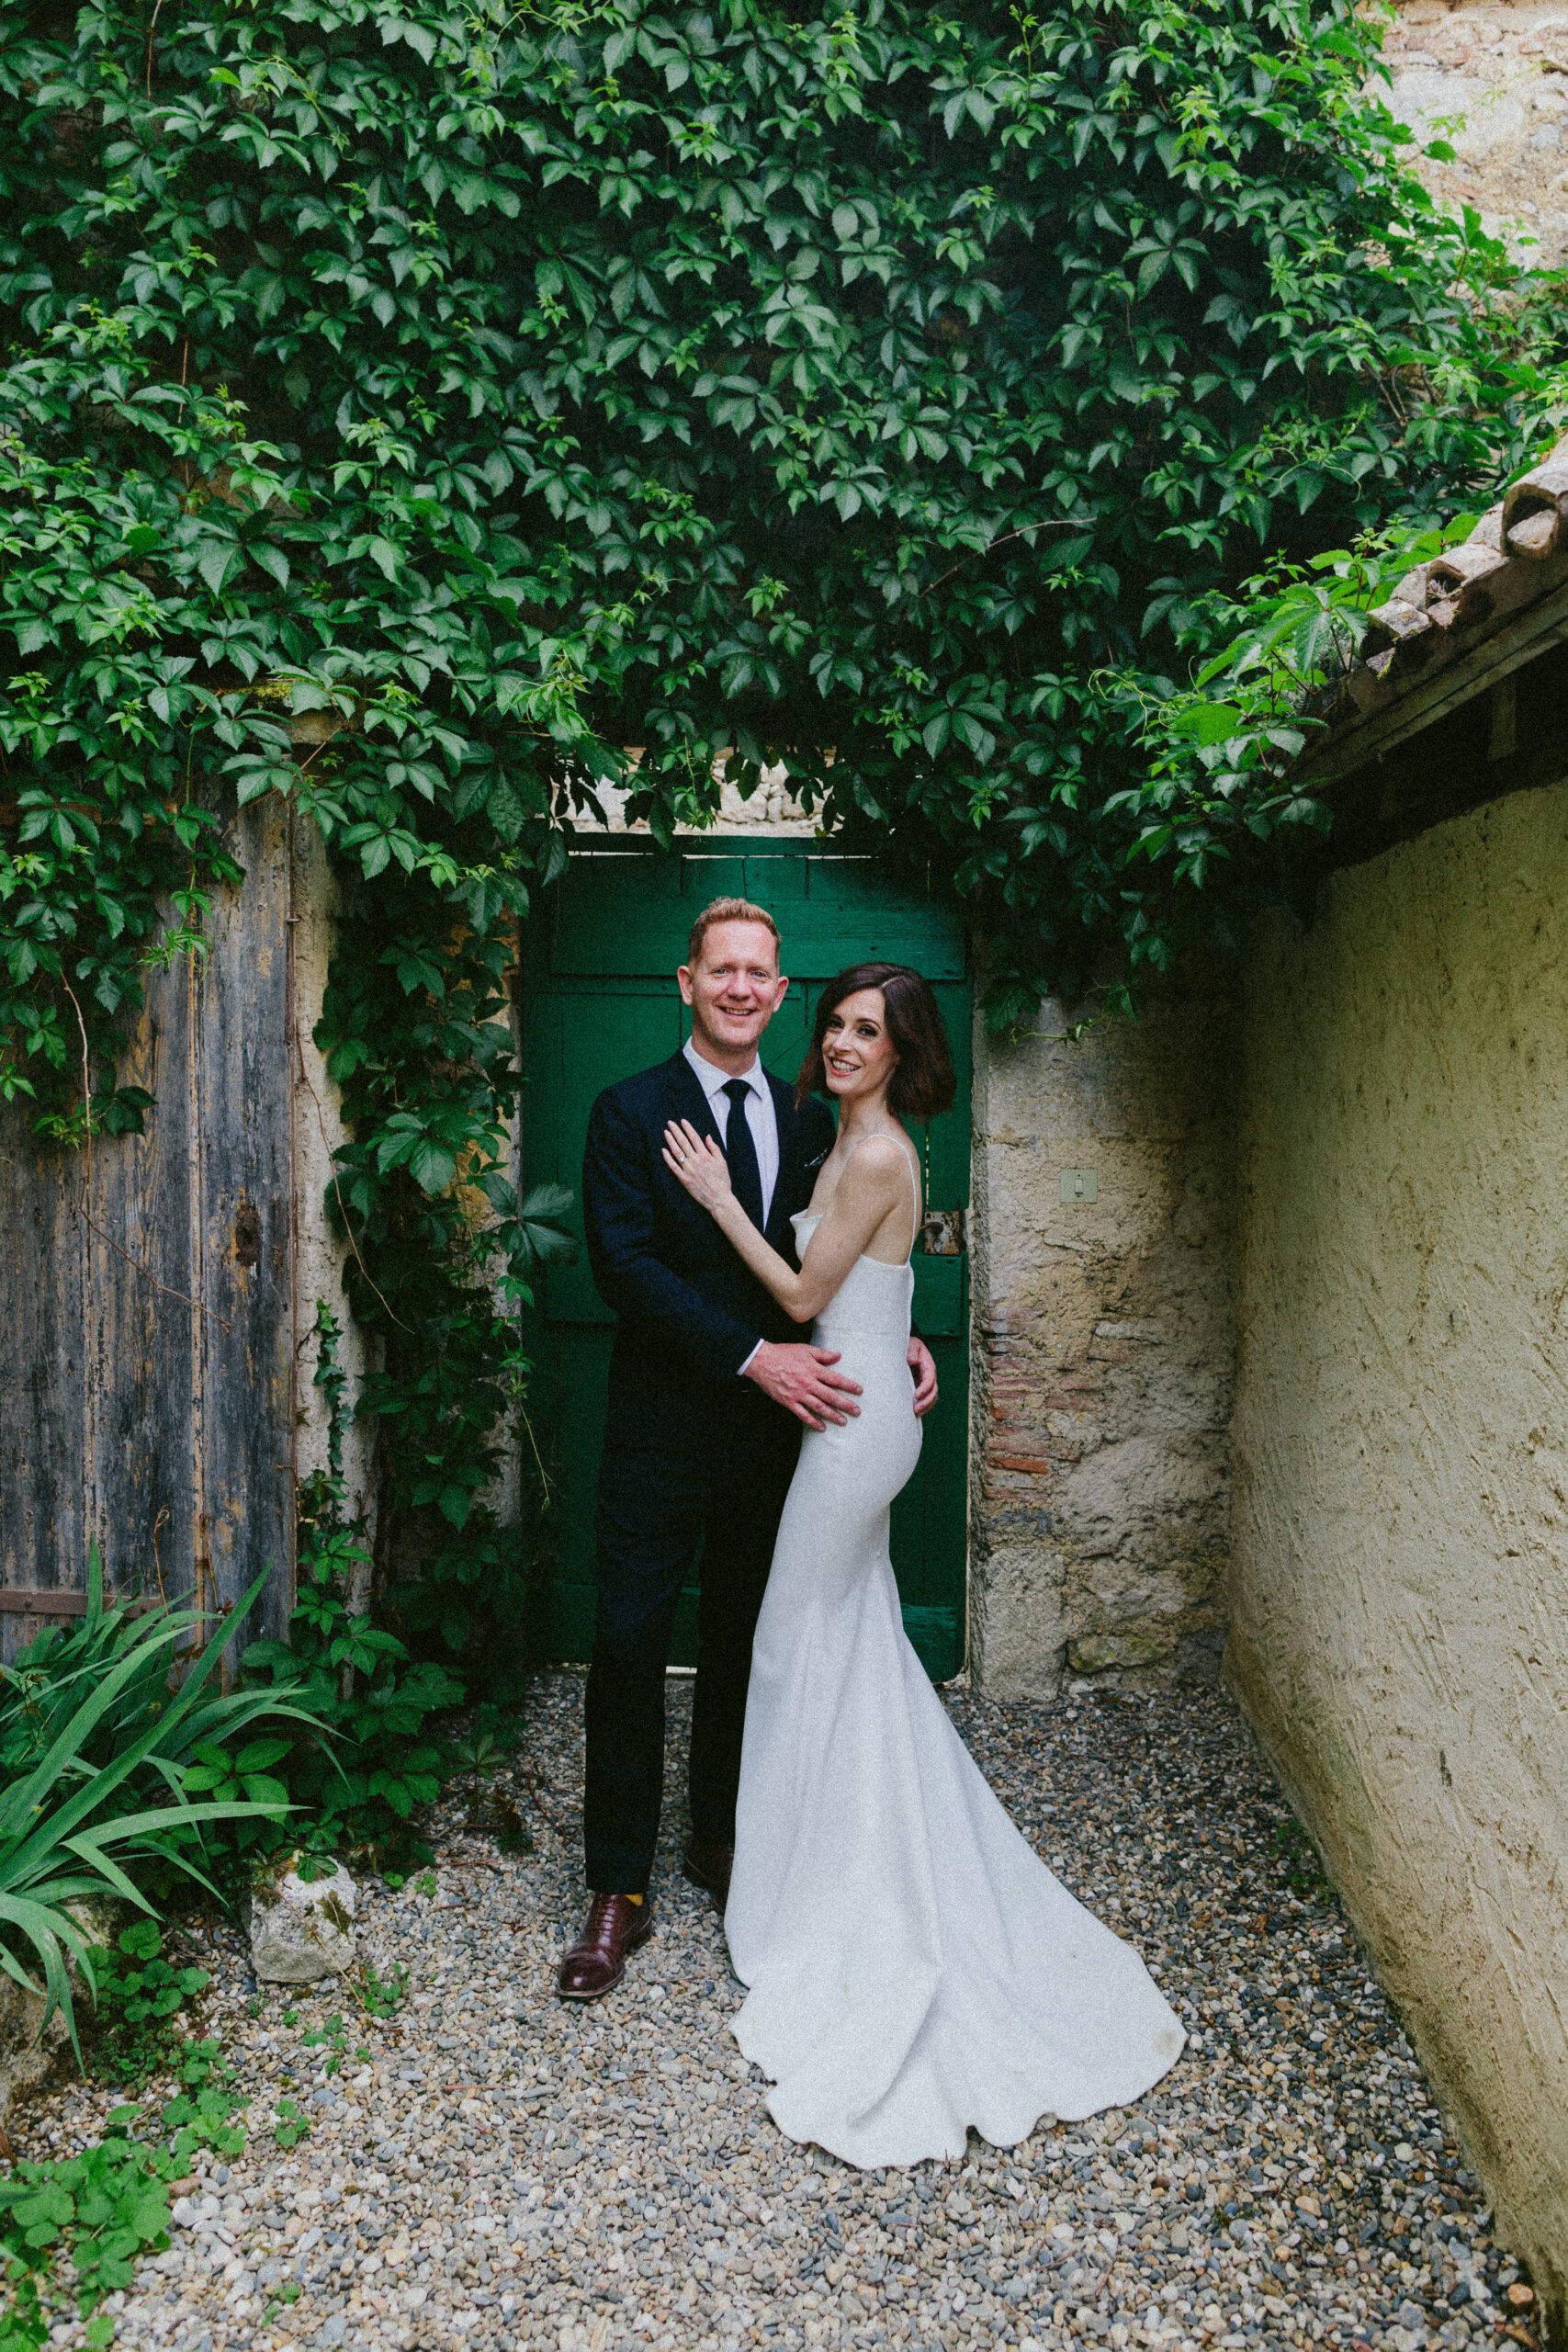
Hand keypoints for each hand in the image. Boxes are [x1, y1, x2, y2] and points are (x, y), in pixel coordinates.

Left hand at [662, 1117, 733, 1214]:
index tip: (682, 1121)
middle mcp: (696, 1161)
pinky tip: (663, 1150)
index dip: (688, 1128)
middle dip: (676, 1131)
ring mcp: (688, 1170)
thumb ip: (714, 1148)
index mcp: (706, 1156)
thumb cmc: (722, 1181)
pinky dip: (668, 1158)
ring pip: (677, 1152)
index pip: (694, 1138)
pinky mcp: (684, 1179)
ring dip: (671, 1141)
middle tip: (670, 1122)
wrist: (718, 1199)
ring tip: (666, 1132)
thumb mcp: (722, 1162)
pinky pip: (673, 1167)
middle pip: (684, 1142)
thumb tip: (707, 1136)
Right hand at [745, 1339, 863, 1430]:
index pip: (835, 1379)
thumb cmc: (784, 1353)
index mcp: (813, 1369)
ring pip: (819, 1407)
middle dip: (845, 1404)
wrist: (762, 1361)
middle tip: (857, 1412)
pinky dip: (813, 1422)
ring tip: (843, 1421)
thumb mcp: (805, 1349)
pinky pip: (803, 1414)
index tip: (859, 1391)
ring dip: (832, 1415)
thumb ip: (823, 1354)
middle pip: (830, 1396)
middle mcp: (808, 1383)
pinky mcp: (789, 1402)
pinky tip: (822, 1427)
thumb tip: (838, 1355)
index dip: (849, 1385)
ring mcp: (798, 1394)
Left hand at [908, 1336, 937, 1417]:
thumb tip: (912, 1360)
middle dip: (926, 1402)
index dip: (925, 1388)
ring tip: (915, 1414)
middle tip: (915, 1410)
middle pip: (933, 1392)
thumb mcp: (910, 1344)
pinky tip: (914, 1414)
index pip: (930, 1379)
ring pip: (931, 1398)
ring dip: (925, 1407)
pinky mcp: (919, 1388)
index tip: (915, 1395)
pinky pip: (924, 1400)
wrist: (904, 1348)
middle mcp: (929, 1375)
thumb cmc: (907, 1346)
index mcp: (928, 1365)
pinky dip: (922, 1408)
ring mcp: (925, 1383)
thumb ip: (911, 1351)